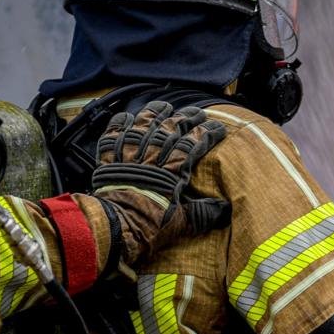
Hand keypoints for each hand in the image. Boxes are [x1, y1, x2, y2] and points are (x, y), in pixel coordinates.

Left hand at [91, 102, 230, 266]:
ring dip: (155, 113)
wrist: (115, 227)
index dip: (207, 133)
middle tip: (198, 111)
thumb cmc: (148, 226)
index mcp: (172, 171)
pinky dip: (119, 124)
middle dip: (187, 117)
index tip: (218, 126)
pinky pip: (113, 136)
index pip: (193, 144)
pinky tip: (126, 115)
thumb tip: (224, 209)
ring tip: (165, 105)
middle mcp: (152, 157)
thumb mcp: (182, 223)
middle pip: (171, 129)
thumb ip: (203, 214)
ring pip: (143, 126)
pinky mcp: (109, 160)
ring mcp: (129, 156)